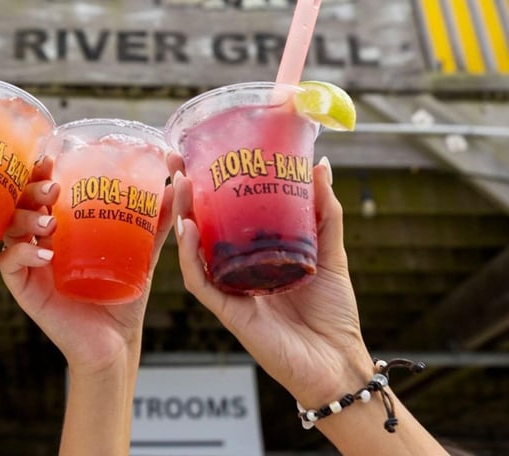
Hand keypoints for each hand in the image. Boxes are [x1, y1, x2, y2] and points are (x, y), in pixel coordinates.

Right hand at [0, 156, 174, 373]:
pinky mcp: (24, 289)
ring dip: (26, 217)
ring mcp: (28, 264)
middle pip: (19, 202)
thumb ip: (155, 223)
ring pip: (9, 228)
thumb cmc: (123, 295)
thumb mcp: (140, 253)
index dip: (39, 172)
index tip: (52, 158)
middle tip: (54, 187)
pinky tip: (43, 253)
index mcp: (59, 227)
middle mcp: (38, 241)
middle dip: (31, 189)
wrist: (116, 341)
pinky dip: (21, 253)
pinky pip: (9, 263)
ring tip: (50, 219)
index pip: (40, 190)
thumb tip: (176, 186)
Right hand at [170, 155, 372, 404]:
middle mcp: (237, 270)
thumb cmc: (334, 313)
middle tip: (179, 161)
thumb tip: (320, 165)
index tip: (200, 154)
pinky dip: (191, 256)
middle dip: (186, 196)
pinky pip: (200, 281)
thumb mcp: (331, 253)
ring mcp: (229, 290)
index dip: (209, 188)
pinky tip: (189, 229)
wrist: (339, 363)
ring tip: (182, 184)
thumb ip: (326, 213)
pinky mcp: (228, 311)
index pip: (225, 217)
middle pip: (202, 229)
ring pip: (194, 251)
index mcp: (256, 255)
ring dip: (184, 217)